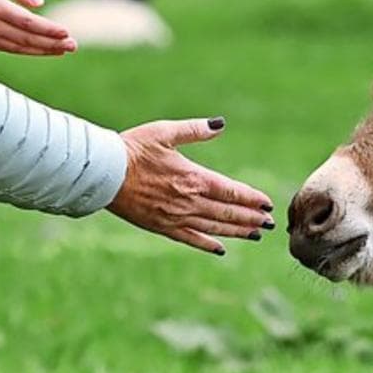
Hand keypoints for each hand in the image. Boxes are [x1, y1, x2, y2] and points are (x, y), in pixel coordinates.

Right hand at [0, 0, 76, 55]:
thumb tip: (41, 4)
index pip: (27, 23)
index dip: (49, 30)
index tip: (67, 33)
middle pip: (27, 38)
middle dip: (52, 43)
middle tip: (73, 46)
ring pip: (19, 47)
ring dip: (42, 50)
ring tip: (62, 50)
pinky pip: (8, 48)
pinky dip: (26, 50)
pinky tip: (40, 49)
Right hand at [107, 118, 273, 254]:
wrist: (103, 173)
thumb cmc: (133, 148)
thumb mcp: (165, 132)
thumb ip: (195, 130)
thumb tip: (220, 124)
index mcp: (192, 177)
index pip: (230, 191)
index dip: (250, 198)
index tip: (268, 204)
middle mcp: (188, 200)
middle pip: (227, 212)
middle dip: (251, 218)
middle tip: (269, 223)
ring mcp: (175, 216)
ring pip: (214, 228)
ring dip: (237, 231)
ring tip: (256, 234)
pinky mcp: (162, 227)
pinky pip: (190, 239)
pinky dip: (208, 244)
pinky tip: (221, 248)